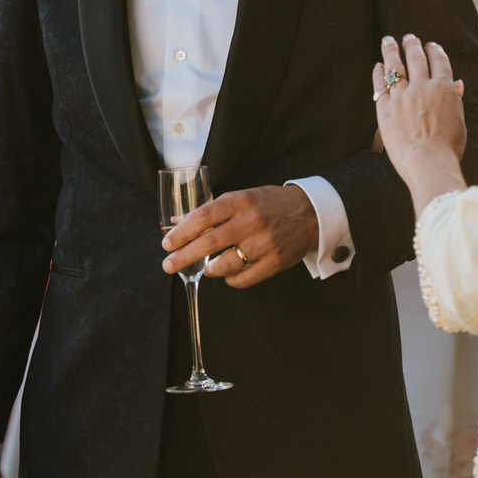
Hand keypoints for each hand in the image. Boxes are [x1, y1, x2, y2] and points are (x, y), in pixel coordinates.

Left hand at [160, 184, 318, 287]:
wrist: (310, 213)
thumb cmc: (269, 204)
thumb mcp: (241, 198)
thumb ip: (211, 210)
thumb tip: (178, 222)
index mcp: (241, 201)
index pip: (204, 216)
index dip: (182, 232)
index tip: (167, 244)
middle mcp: (252, 221)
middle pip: (209, 243)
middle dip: (184, 256)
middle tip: (168, 265)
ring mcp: (265, 243)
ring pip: (225, 265)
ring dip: (209, 269)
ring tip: (205, 268)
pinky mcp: (275, 262)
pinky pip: (243, 279)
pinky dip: (230, 279)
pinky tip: (227, 274)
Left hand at [373, 34, 468, 213]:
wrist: (428, 163)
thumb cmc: (448, 147)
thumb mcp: (459, 121)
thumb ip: (456, 99)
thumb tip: (458, 84)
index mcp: (444, 88)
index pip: (439, 61)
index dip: (434, 51)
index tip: (431, 45)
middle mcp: (422, 87)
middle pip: (415, 58)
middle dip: (412, 44)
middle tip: (408, 37)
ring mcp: (402, 96)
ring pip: (394, 66)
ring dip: (391, 50)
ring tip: (388, 40)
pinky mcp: (385, 108)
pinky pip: (380, 85)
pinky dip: (378, 73)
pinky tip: (377, 66)